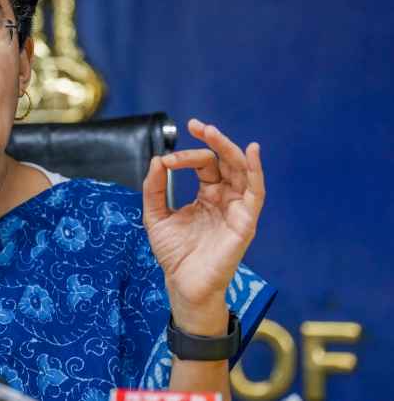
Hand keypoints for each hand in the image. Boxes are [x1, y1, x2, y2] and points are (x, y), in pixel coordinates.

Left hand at [142, 119, 264, 333]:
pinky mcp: (245, 222)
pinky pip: (255, 193)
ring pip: (241, 171)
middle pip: (226, 161)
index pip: (203, 164)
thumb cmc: (174, 253)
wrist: (182, 283)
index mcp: (207, 195)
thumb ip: (154, 189)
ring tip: (213, 132)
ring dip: (229, 149)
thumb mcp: (155, 215)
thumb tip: (156, 160)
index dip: (186, 156)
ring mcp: (237, 209)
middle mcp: (225, 199)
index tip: (166, 160)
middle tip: (196, 125)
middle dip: (213, 141)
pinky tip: (252, 152)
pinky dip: (256, 171)